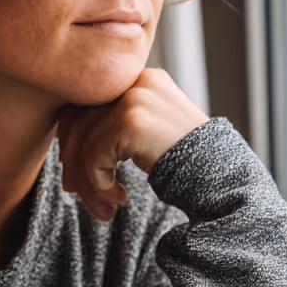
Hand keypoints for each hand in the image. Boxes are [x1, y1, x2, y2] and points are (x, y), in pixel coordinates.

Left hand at [57, 69, 209, 220]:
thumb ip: (114, 127)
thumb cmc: (186, 160)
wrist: (221, 174)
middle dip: (73, 164)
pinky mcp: (130, 121)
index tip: (77, 174)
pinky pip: (94, 157)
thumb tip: (65, 152)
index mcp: (138, 79)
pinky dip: (99, 184)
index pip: (84, 104)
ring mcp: (132, 98)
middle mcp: (134, 81)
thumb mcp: (149, 131)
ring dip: (87, 183)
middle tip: (78, 194)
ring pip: (82, 142)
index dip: (72, 140)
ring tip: (104, 207)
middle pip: (77, 121)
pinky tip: (120, 199)